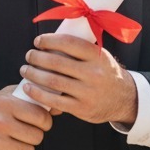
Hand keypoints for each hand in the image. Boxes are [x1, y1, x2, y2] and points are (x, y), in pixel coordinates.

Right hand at [0, 87, 53, 149]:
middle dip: (35, 135)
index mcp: (5, 103)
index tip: (41, 122)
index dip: (45, 121)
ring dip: (24, 147)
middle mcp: (0, 122)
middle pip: (37, 136)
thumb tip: (58, 106)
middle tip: (26, 131)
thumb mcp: (5, 97)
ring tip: (13, 140)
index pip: (41, 116)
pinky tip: (4, 149)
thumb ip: (30, 98)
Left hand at [20, 33, 137, 126]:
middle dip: (37, 57)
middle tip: (29, 55)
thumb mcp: (100, 56)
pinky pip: (54, 101)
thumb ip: (80, 49)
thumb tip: (51, 40)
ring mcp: (87, 92)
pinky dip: (38, 93)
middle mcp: (94, 73)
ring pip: (53, 81)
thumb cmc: (105, 72)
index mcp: (97, 56)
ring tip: (25, 69)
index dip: (49, 40)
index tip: (38, 41)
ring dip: (34, 74)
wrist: (124, 98)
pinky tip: (28, 88)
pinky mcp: (81, 109)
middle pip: (57, 62)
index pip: (68, 43)